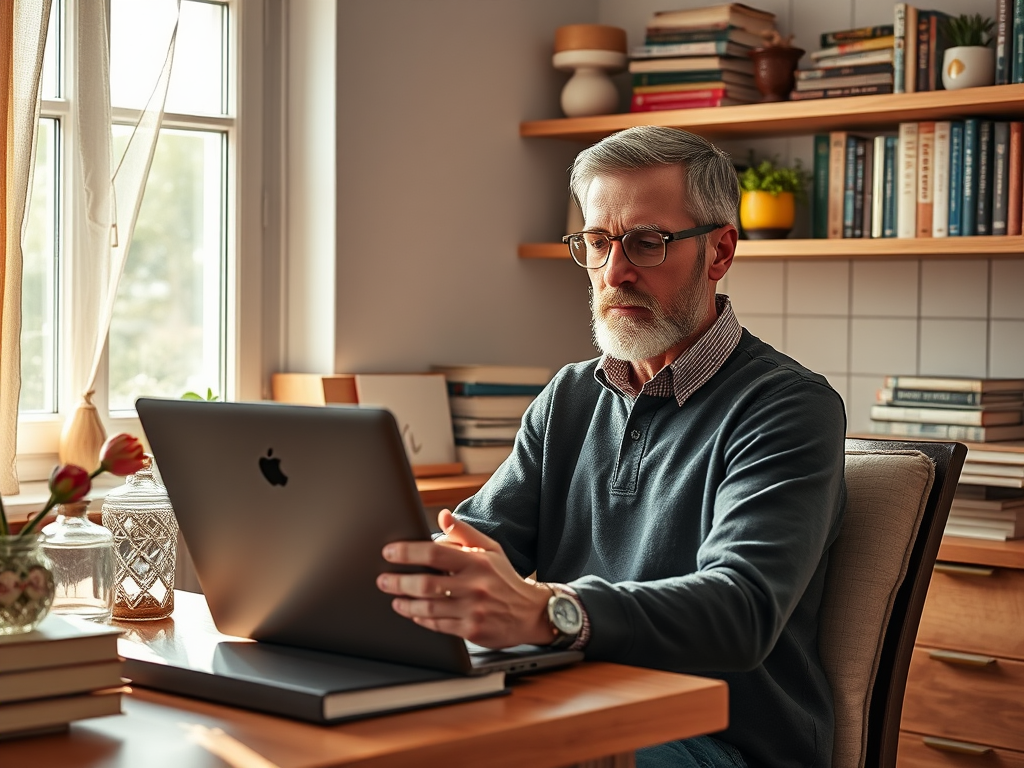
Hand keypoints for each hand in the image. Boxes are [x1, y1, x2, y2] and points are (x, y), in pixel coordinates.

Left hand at [376, 509, 553, 648]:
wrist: (531, 612)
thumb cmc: (505, 578)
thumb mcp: (490, 549)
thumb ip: (464, 532)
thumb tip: (442, 515)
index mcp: (476, 561)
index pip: (434, 552)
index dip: (408, 552)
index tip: (389, 552)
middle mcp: (474, 585)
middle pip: (425, 583)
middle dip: (398, 581)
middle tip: (382, 580)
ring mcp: (472, 609)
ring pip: (428, 607)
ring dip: (405, 603)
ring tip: (394, 598)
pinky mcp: (471, 630)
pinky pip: (438, 624)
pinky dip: (421, 618)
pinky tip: (412, 613)